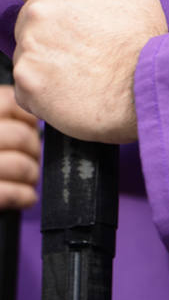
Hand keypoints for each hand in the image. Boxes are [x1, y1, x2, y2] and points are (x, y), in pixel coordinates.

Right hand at [0, 84, 39, 208]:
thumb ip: (4, 120)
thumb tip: (34, 114)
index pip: (9, 102)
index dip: (27, 115)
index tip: (30, 124)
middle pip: (20, 136)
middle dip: (33, 149)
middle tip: (33, 156)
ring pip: (19, 164)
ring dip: (31, 173)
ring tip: (30, 177)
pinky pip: (8, 193)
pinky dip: (23, 195)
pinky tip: (28, 197)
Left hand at [13, 0, 166, 143]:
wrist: (144, 95)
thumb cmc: (144, 42)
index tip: (64, 10)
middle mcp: (38, 16)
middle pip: (28, 18)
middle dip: (48, 30)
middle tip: (82, 45)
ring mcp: (29, 51)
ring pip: (26, 52)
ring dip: (45, 61)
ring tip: (80, 69)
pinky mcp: (26, 85)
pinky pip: (24, 85)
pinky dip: (42, 90)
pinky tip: (71, 90)